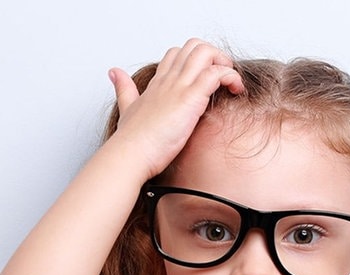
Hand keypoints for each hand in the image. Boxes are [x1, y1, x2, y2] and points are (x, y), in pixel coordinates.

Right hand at [107, 39, 243, 178]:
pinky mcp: (190, 98)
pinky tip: (235, 90)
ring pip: (206, 53)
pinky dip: (230, 77)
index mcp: (159, 83)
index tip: (207, 80)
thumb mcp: (127, 108)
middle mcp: (169, 80)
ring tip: (232, 84)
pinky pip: (216, 74)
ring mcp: (179, 87)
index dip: (195, 61)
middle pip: (193, 47)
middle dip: (215, 57)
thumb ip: (125, 90)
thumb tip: (114, 73)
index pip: (177, 55)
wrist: (132, 153)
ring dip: (225, 64)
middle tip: (224, 79)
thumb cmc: (133, 140)